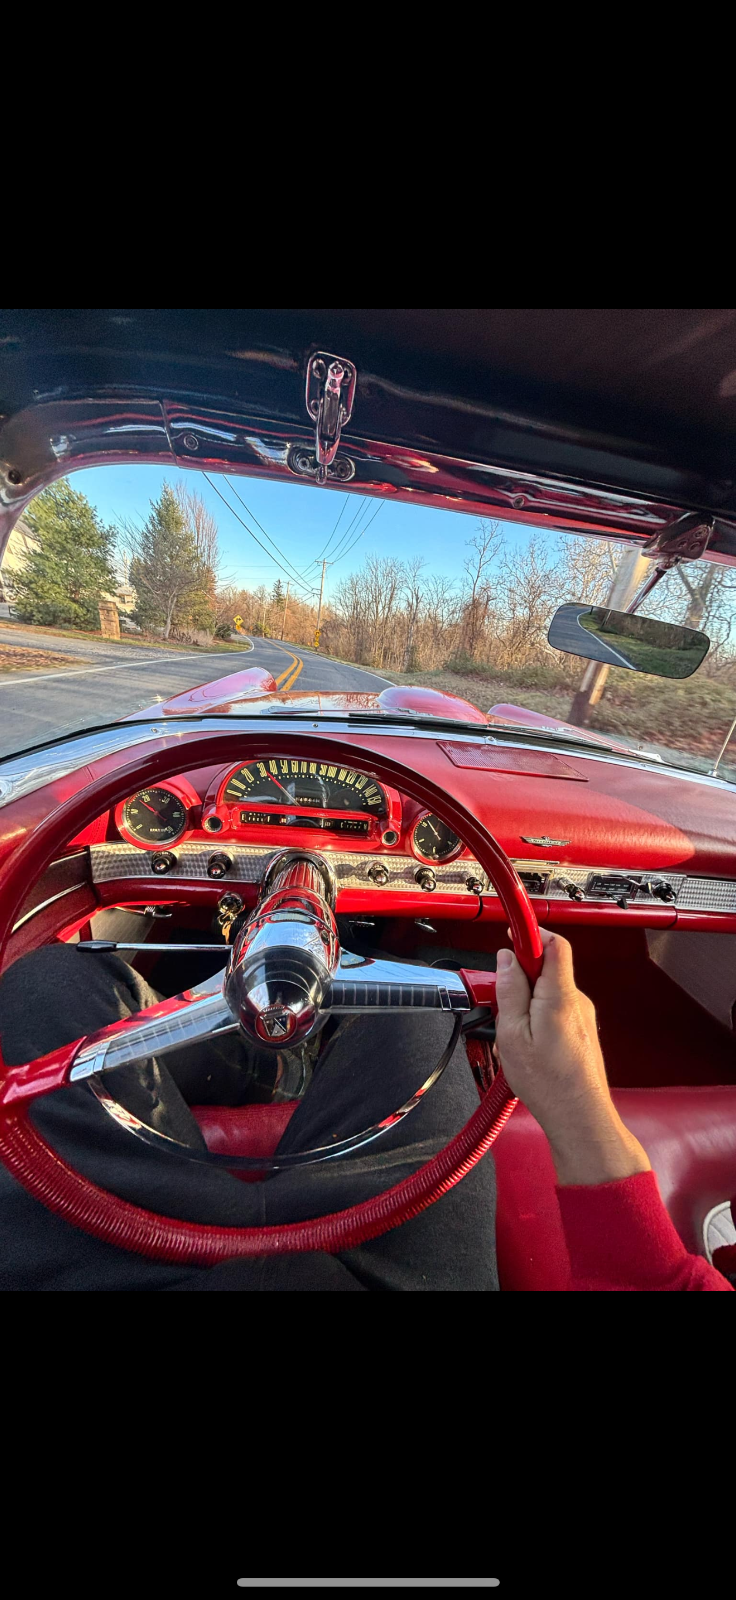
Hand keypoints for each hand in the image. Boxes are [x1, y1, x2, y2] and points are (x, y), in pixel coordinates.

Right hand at [494, 928, 650, 1185]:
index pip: (553, 944)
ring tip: (515, 1034)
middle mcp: (577, 1001)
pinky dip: (538, 1018)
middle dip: (522, 978)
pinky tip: (529, 1046)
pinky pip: (556, 1011)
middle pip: (548, 969)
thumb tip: (506, 959)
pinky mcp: (582, 1031)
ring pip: (550, 992)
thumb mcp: (512, 1034)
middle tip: (502, 1002)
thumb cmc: (549, 1084)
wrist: (579, 1116)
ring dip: (528, 1002)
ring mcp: (582, 1017)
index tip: (512, 935)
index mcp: (560, 996)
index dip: (531, 934)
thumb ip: (509, 991)